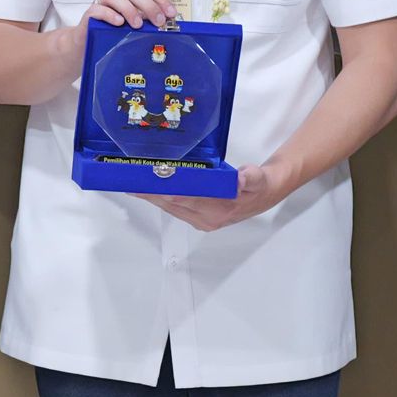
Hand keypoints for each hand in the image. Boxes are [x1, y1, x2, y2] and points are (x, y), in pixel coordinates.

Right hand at [82, 0, 176, 29]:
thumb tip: (169, 23)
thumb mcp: (136, 24)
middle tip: (158, 21)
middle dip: (149, 5)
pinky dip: (110, 14)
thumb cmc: (116, 30)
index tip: (171, 13)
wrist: (91, 40)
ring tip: (138, 24)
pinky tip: (119, 22)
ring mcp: (102, 1)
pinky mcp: (91, 13)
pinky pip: (98, 9)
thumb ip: (150, 21)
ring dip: (129, 9)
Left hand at [137, 161, 290, 231]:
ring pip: (170, 207)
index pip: (187, 199)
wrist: (266, 193)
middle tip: (129, 180)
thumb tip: (241, 178)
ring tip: (131, 183)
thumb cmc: (260, 184)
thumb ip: (251, 177)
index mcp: (220, 210)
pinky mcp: (197, 216)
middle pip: (172, 204)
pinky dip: (159, 197)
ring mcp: (200, 219)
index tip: (149, 182)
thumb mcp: (259, 177)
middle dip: (150, 193)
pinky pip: (173, 207)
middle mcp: (207, 218)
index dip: (167, 191)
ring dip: (151, 196)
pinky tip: (147, 189)